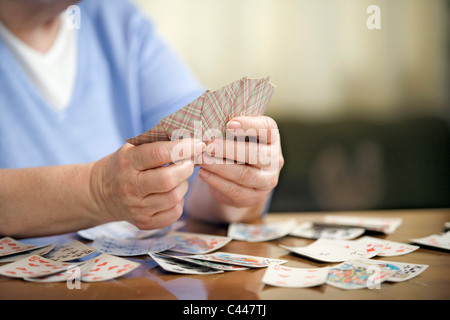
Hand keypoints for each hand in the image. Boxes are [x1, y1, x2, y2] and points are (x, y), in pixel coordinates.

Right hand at [90, 139, 204, 229]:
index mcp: (127, 162)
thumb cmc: (125, 165)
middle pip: (169, 179)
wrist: (101, 193)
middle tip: (189, 162)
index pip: (159, 154)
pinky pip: (174, 213)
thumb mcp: (134, 148)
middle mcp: (130, 187)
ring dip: (184, 184)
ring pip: (174, 197)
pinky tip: (172, 193)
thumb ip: (160, 142)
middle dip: (186, 168)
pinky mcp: (144, 223)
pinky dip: (179, 201)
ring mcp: (136, 208)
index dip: (183, 148)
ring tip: (178, 177)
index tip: (198, 144)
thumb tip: (192, 136)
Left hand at [198, 116, 283, 208]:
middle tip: (209, 145)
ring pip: (245, 175)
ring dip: (220, 167)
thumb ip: (230, 129)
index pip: (266, 128)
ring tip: (203, 160)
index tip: (229, 124)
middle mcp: (275, 160)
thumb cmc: (235, 147)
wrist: (238, 178)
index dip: (249, 125)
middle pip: (255, 155)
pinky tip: (203, 173)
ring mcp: (267, 181)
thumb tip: (209, 123)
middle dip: (229, 150)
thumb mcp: (236, 135)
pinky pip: (235, 191)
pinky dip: (217, 181)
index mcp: (272, 138)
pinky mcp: (255, 197)